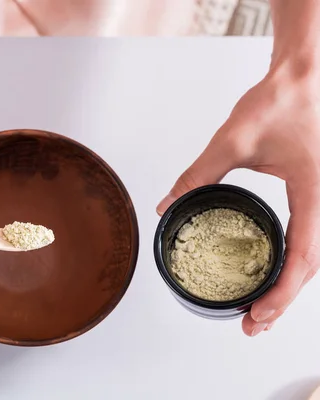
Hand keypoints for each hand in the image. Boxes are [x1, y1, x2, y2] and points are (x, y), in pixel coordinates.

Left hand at [156, 66, 319, 335]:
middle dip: (283, 300)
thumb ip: (198, 175)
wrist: (304, 77)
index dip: (281, 294)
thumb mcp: (233, 141)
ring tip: (263, 309)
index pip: (302, 258)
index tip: (257, 315)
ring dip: (289, 286)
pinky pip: (309, 237)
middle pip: (311, 267)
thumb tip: (168, 204)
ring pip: (313, 256)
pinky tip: (274, 273)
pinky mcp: (315, 195)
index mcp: (314, 194)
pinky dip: (293, 262)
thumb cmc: (280, 102)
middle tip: (253, 324)